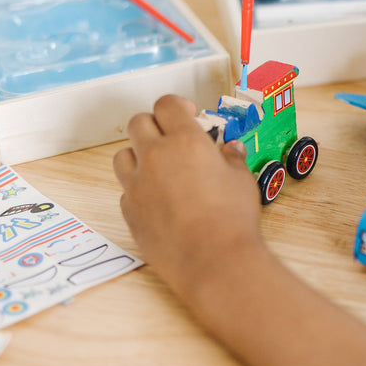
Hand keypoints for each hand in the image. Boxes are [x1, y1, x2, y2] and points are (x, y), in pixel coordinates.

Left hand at [113, 95, 262, 301]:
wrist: (213, 260)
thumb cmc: (232, 217)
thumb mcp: (242, 179)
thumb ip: (232, 158)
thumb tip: (230, 149)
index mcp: (185, 141)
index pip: (167, 104)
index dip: (176, 106)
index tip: (187, 113)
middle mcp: (155, 157)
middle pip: (138, 122)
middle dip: (154, 124)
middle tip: (172, 137)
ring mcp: (137, 184)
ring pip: (123, 155)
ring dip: (139, 154)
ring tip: (160, 167)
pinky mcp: (129, 211)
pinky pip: (126, 189)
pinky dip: (138, 187)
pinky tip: (159, 198)